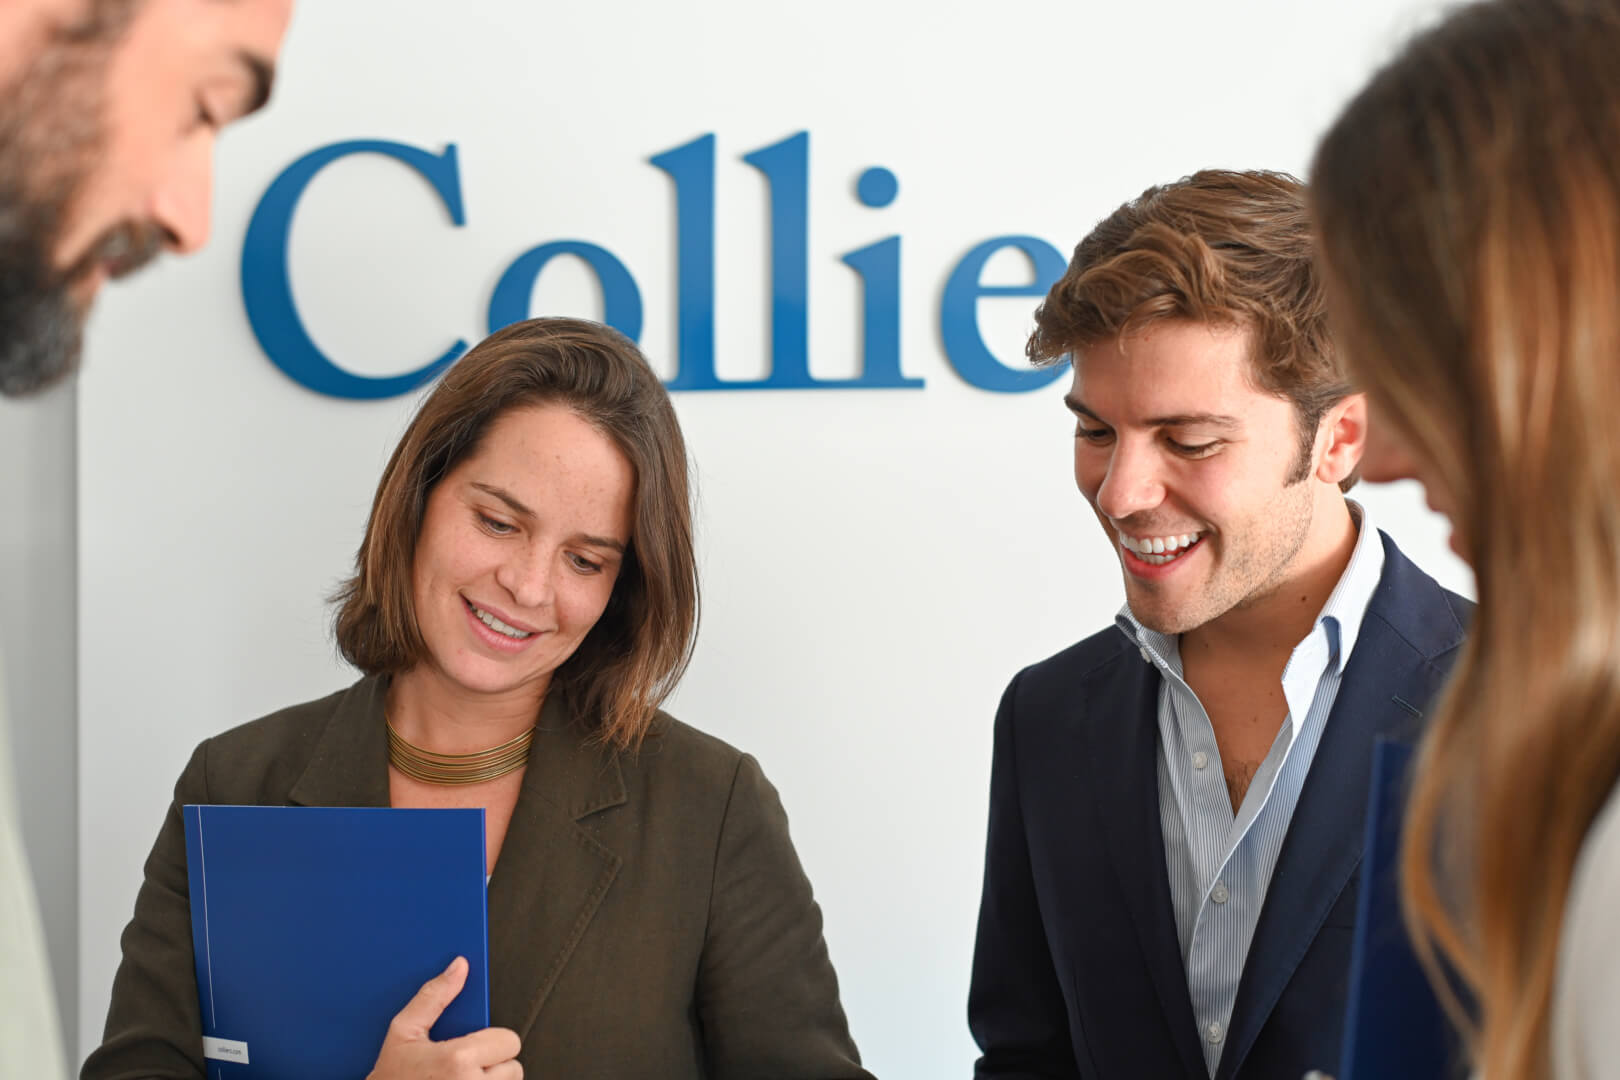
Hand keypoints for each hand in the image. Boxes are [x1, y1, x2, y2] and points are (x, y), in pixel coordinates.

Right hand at [367, 956, 522, 1078]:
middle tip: (465, 1067)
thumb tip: (459, 967)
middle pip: (513, 1067)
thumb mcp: (403, 1032)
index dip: (493, 1040)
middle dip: (493, 1064)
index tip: (475, 1045)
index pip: (509, 1040)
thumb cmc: (389, 1077)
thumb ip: (433, 997)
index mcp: (458, 1060)